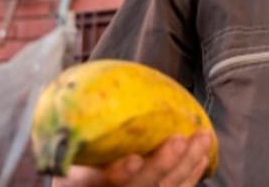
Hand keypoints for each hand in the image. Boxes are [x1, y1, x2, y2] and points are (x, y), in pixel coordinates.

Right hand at [52, 132, 212, 186]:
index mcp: (80, 183)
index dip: (118, 174)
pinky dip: (190, 176)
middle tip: (179, 140)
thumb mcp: (67, 145)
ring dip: (186, 164)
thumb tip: (94, 90)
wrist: (84, 182)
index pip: (96, 182)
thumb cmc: (72, 155)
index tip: (134, 160)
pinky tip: (201, 156)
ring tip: (202, 138)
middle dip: (162, 165)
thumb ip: (82, 129)